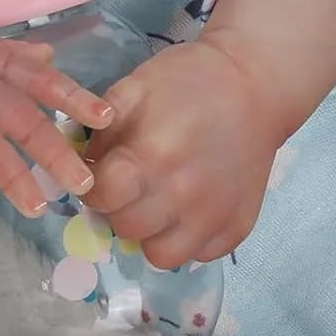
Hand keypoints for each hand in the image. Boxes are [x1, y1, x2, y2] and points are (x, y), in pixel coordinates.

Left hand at [79, 37, 285, 267]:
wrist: (255, 83)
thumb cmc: (188, 80)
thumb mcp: (134, 88)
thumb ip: (100, 130)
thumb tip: (80, 169)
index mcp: (152, 157)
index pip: (101, 198)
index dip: (94, 187)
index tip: (104, 176)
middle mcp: (183, 195)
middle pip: (126, 229)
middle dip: (120, 209)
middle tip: (131, 188)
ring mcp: (214, 216)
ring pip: (160, 255)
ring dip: (152, 232)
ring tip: (158, 204)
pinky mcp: (238, 227)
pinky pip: (198, 255)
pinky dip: (187, 238)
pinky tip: (188, 209)